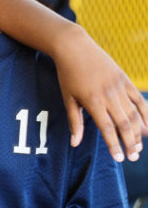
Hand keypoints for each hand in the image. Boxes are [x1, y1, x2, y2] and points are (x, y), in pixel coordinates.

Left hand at [54, 30, 147, 160]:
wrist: (75, 48)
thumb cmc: (68, 75)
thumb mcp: (68, 98)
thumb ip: (74, 122)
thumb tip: (75, 143)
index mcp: (93, 102)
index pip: (107, 128)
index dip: (114, 145)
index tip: (120, 158)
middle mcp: (109, 95)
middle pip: (124, 124)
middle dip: (130, 143)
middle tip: (133, 157)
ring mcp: (119, 87)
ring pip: (134, 113)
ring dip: (139, 132)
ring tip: (139, 146)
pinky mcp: (125, 80)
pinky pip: (139, 99)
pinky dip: (146, 113)